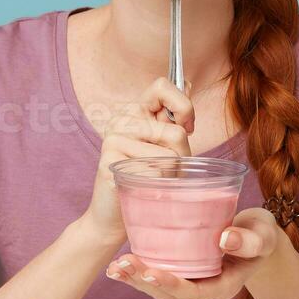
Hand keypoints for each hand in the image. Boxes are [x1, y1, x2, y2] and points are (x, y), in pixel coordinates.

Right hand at [76, 77, 194, 247]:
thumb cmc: (146, 180)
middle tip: (169, 170)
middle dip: (183, 157)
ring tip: (154, 181)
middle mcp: (120, 120)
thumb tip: (189, 81)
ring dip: (171, 175)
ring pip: (168, 156)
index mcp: (133, 112)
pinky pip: (154, 173)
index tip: (186, 128)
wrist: (113, 217)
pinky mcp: (109, 162)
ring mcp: (112, 140)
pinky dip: (157, 188)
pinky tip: (142, 190)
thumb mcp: (164, 145)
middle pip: (175, 132)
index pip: (162, 86)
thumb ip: (173, 117)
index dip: (183, 106)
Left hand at [104, 208, 283, 298]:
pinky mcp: (182, 272)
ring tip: (114, 268)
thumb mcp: (263, 234)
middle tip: (123, 264)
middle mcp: (205, 289)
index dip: (172, 284)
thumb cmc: (261, 234)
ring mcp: (192, 282)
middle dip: (145, 281)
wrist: (256, 235)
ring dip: (135, 280)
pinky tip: (116, 266)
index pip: (195, 292)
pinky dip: (137, 272)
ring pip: (159, 289)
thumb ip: (249, 240)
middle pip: (171, 294)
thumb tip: (225, 240)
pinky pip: (157, 276)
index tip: (153, 272)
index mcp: (224, 286)